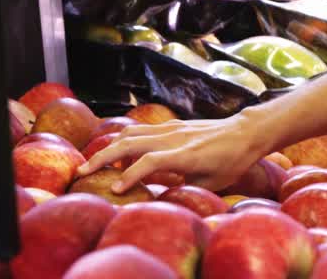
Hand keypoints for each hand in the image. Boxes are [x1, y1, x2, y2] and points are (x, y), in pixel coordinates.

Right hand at [76, 114, 268, 193]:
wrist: (246, 132)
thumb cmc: (231, 161)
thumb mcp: (210, 184)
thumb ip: (182, 190)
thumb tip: (157, 200)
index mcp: (185, 154)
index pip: (148, 162)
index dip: (130, 176)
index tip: (116, 191)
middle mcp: (174, 137)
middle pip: (129, 142)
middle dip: (102, 157)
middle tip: (81, 173)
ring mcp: (171, 128)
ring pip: (130, 132)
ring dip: (108, 147)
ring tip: (93, 164)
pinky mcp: (171, 125)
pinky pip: (140, 129)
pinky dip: (123, 140)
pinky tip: (117, 154)